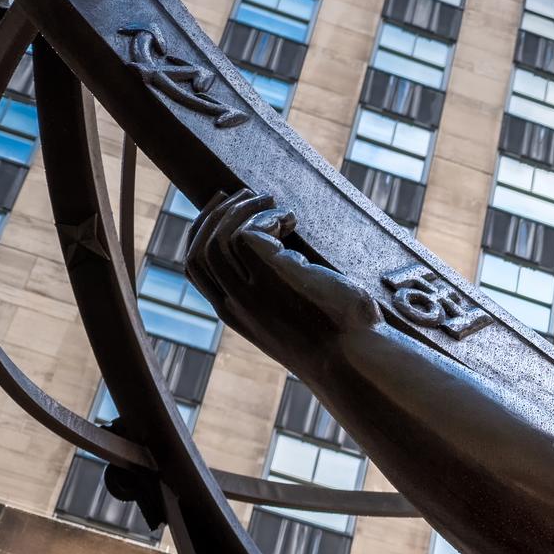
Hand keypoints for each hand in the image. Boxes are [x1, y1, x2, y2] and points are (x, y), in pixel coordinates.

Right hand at [185, 188, 381, 349]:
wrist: (356, 357)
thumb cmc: (340, 338)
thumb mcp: (296, 316)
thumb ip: (278, 293)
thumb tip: (284, 260)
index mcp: (236, 315)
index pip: (196, 269)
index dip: (201, 234)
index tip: (221, 212)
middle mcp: (235, 304)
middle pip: (201, 248)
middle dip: (216, 214)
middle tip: (245, 195)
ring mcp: (250, 290)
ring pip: (222, 235)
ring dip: (243, 209)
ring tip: (271, 201)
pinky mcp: (271, 273)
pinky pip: (250, 230)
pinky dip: (268, 215)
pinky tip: (292, 219)